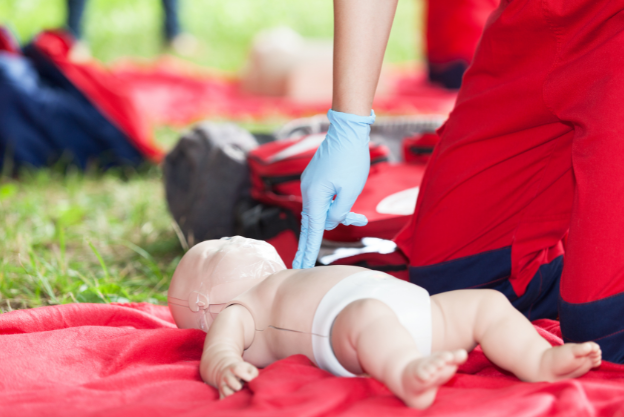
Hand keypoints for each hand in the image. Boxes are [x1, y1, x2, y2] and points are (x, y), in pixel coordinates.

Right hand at [217, 361, 258, 398]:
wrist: (228, 372)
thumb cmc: (243, 371)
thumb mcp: (249, 368)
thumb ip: (253, 373)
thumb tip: (252, 382)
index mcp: (233, 368)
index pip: (236, 369)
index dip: (244, 375)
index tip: (249, 379)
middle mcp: (226, 376)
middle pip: (230, 380)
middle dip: (237, 386)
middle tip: (241, 387)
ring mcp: (222, 385)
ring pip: (226, 392)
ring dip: (234, 395)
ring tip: (239, 394)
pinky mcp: (221, 394)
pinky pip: (223, 399)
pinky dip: (229, 401)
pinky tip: (235, 399)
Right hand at [292, 109, 374, 268]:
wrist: (348, 131)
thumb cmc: (352, 160)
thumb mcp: (350, 192)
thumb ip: (338, 213)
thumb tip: (329, 222)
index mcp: (315, 197)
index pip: (311, 231)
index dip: (307, 251)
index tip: (299, 266)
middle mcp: (307, 191)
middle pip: (313, 222)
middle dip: (318, 238)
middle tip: (306, 261)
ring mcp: (310, 184)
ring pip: (321, 210)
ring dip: (337, 215)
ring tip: (359, 217)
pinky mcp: (315, 178)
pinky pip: (322, 199)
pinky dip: (334, 204)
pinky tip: (349, 201)